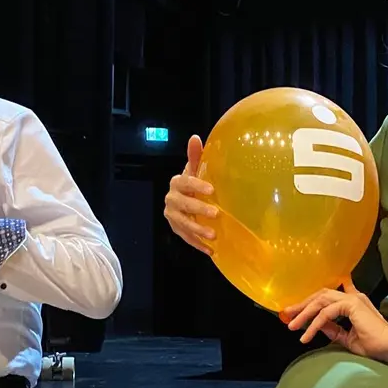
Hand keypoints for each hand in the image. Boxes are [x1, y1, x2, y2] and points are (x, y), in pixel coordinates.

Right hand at [162, 135, 218, 255]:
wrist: (186, 197)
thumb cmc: (195, 182)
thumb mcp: (196, 169)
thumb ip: (196, 155)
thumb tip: (195, 138)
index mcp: (177, 183)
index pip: (185, 183)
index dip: (197, 186)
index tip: (212, 190)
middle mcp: (171, 199)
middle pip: (183, 205)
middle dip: (198, 209)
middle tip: (216, 213)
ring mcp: (172, 215)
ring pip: (183, 223)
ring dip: (197, 230)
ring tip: (213, 235)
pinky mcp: (176, 228)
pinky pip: (185, 238)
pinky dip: (197, 244)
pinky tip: (210, 250)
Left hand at [283, 277, 387, 358]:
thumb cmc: (375, 345)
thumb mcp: (347, 338)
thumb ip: (334, 330)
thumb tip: (320, 326)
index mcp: (353, 302)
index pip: (329, 295)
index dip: (312, 300)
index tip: (297, 309)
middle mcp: (352, 296)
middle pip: (320, 295)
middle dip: (302, 305)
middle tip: (288, 316)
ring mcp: (352, 299)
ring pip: (320, 301)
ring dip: (304, 313)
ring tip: (292, 326)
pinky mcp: (351, 305)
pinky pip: (326, 313)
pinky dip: (314, 324)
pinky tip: (306, 336)